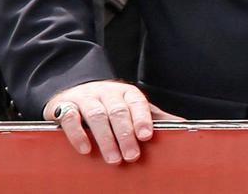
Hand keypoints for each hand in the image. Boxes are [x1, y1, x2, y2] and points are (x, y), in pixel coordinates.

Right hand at [44, 80, 182, 162]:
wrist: (73, 89)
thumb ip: (154, 117)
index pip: (136, 102)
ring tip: (114, 159)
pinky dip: (78, 134)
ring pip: (97, 115)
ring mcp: (85, 98)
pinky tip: (86, 149)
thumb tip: (182, 126)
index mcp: (126, 92)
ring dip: (106, 139)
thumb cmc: (109, 104)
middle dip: (126, 134)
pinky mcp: (65, 105)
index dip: (142, 118)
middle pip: (118, 111)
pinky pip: (70, 117)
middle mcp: (106, 92)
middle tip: (132, 156)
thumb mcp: (132, 107)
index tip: (146, 136)